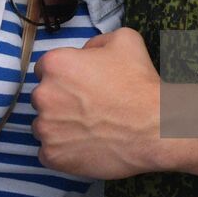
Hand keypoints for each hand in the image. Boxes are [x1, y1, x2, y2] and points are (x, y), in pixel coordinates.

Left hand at [31, 28, 162, 178]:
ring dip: (60, 126)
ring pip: (44, 125)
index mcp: (56, 65)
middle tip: (88, 108)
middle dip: (60, 101)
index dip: (64, 76)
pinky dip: (63, 150)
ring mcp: (46, 129)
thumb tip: (86, 52)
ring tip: (88, 129)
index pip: (45, 69)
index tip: (80, 85)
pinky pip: (49, 152)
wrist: (154, 128)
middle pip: (43, 97)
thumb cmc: (138, 83)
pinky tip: (85, 145)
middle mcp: (43, 95)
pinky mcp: (53, 156)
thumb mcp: (124, 40)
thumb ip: (96, 42)